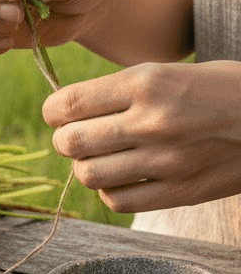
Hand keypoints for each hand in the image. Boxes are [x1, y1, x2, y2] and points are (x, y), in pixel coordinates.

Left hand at [42, 61, 240, 212]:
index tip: (58, 113)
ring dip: (86, 166)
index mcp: (146, 83)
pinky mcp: (181, 192)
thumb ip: (120, 90)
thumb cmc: (221, 89)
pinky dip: (110, 191)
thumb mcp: (170, 71)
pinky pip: (118, 201)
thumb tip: (69, 110)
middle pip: (70, 142)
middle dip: (65, 139)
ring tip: (101, 157)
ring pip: (87, 175)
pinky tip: (122, 178)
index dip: (52, 111)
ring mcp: (166, 161)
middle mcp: (152, 122)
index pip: (68, 103)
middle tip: (80, 136)